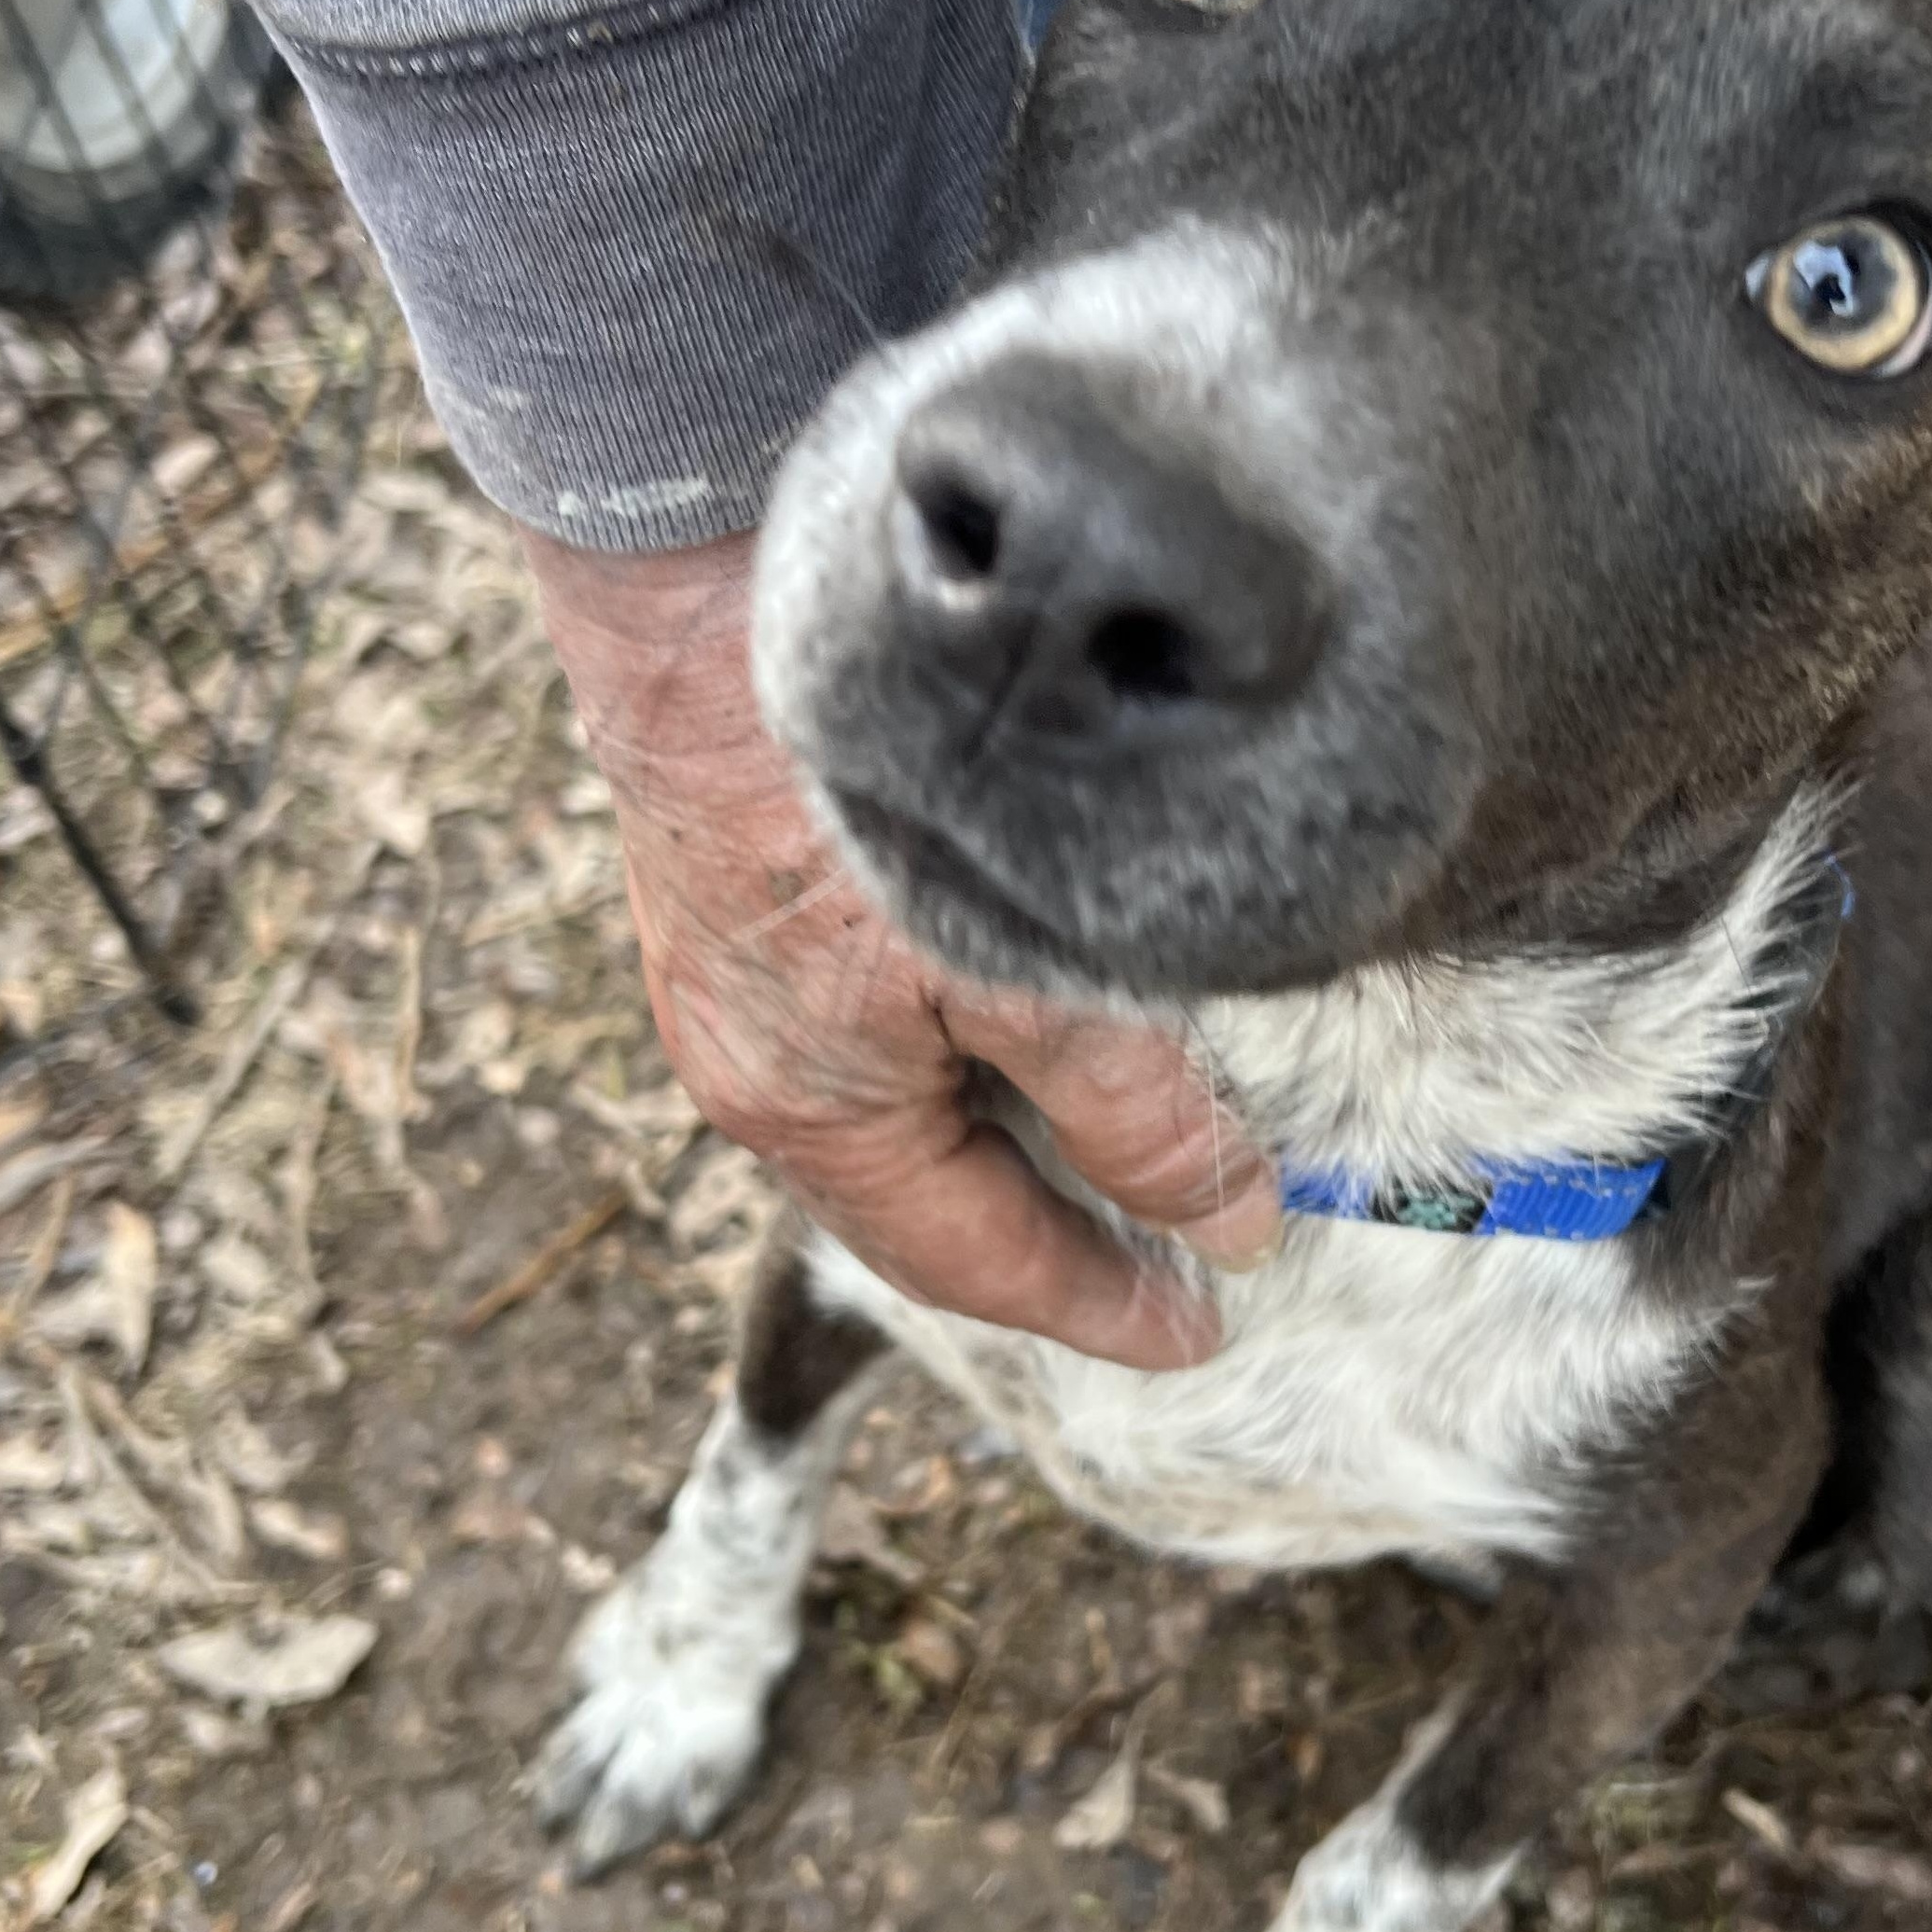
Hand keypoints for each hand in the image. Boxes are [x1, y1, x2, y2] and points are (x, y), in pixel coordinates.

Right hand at [521, 527, 1279, 1367]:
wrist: (702, 601)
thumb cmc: (856, 796)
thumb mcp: (1025, 976)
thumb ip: (1134, 1112)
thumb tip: (1229, 1224)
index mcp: (812, 1110)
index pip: (973, 1259)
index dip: (1093, 1304)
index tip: (1196, 1330)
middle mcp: (751, 1066)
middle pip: (919, 1205)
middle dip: (1039, 1245)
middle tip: (1162, 1267)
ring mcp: (734, 982)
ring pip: (892, 1114)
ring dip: (999, 1149)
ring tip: (1110, 1157)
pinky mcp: (745, 896)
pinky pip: (867, 1031)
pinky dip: (957, 1058)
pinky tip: (1015, 1020)